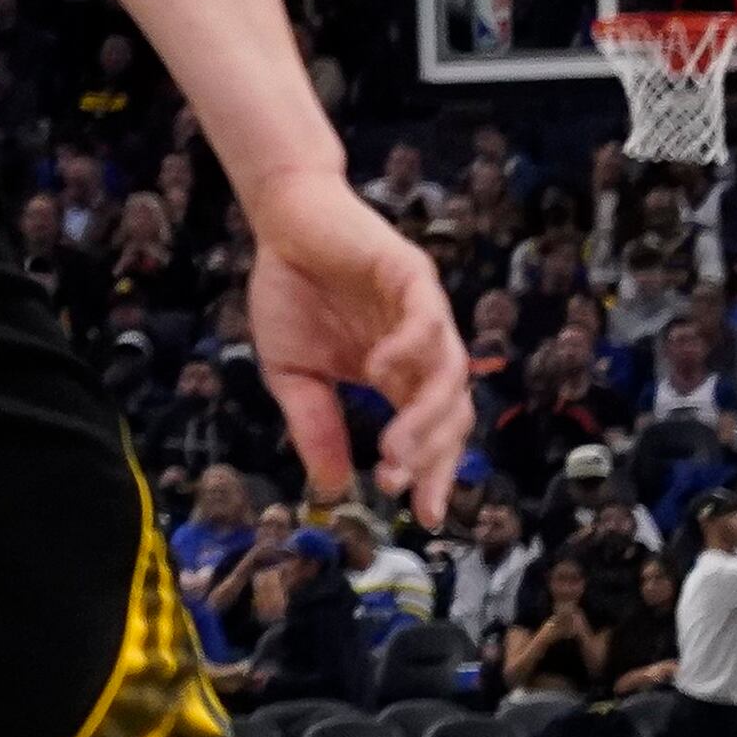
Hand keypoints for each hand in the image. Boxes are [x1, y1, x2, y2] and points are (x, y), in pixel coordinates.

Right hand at [243, 183, 471, 525]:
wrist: (282, 222)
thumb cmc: (291, 291)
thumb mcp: (293, 374)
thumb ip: (315, 425)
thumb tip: (331, 490)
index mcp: (401, 374)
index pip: (433, 433)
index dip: (433, 473)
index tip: (422, 514)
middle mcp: (424, 347)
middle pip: (453, 411)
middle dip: (431, 454)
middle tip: (398, 482)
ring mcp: (424, 311)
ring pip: (449, 373)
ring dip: (426, 417)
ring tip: (392, 448)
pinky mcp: (413, 274)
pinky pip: (428, 318)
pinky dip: (411, 347)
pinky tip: (379, 369)